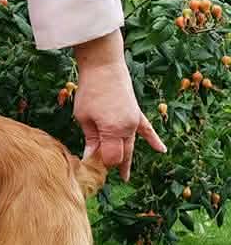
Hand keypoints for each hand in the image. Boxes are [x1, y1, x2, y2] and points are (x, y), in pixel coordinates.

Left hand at [73, 30, 165, 180]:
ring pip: (132, 145)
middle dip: (112, 165)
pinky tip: (160, 150)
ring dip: (127, 159)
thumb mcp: (83, 117)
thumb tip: (90, 158)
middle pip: (122, 154)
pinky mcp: (136, 113)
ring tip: (125, 176)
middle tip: (103, 177)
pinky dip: (153, 140)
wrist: (104, 66)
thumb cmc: (90, 91)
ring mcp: (134, 121)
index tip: (89, 166)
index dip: (100, 164)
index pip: (111, 158)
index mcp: (113, 130)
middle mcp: (127, 128)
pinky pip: (147, 129)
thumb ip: (90, 139)